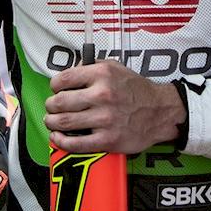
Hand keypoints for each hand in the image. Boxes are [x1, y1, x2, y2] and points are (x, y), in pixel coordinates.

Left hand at [45, 60, 185, 153]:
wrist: (160, 112)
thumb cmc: (136, 90)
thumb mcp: (116, 67)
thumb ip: (91, 66)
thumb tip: (69, 72)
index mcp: (102, 74)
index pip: (64, 79)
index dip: (54, 86)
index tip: (55, 90)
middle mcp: (102, 95)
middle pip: (59, 102)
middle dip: (50, 106)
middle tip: (51, 107)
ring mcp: (104, 119)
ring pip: (64, 122)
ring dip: (52, 122)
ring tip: (52, 121)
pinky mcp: (107, 140)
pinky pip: (75, 143)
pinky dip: (61, 141)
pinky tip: (58, 137)